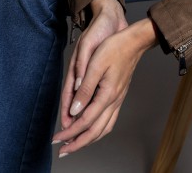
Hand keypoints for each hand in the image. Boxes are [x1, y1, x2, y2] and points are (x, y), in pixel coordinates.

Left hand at [59, 0, 127, 134]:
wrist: (134, 41)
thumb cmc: (115, 48)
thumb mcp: (96, 65)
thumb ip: (85, 89)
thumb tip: (74, 111)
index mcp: (107, 95)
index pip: (85, 122)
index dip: (69, 133)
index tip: (56, 139)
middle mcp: (114, 101)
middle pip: (95, 131)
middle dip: (77, 143)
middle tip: (63, 150)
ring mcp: (118, 99)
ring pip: (103, 129)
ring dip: (88, 139)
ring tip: (75, 143)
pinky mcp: (119, 96)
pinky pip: (109, 121)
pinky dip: (98, 130)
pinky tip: (92, 128)